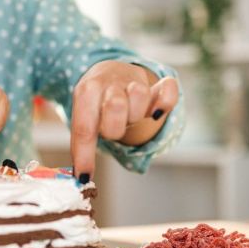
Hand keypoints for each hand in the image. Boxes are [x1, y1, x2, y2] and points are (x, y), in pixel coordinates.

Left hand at [70, 60, 178, 179]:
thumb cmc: (95, 101)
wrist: (108, 70)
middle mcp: (109, 82)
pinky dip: (165, 103)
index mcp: (86, 91)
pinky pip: (168, 90)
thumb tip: (81, 177)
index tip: (84, 176)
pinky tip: (157, 112)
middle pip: (115, 107)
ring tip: (129, 115)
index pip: (84, 127)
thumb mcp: (82, 113)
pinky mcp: (156, 83)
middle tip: (112, 128)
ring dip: (136, 114)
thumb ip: (83, 140)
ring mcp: (133, 81)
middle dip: (114, 128)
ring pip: (140, 96)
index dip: (84, 154)